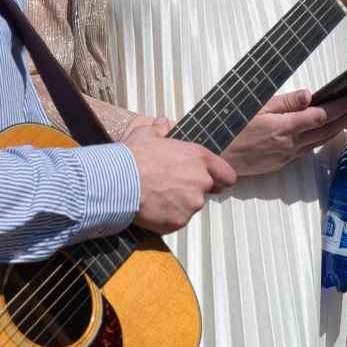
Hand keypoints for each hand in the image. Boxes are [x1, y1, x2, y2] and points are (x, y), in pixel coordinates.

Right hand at [124, 118, 236, 234]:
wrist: (118, 182)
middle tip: (173, 186)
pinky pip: (176, 220)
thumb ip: (161, 129)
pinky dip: (167, 216)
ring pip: (190, 206)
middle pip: (207, 191)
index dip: (220, 178)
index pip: (227, 175)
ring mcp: (191, 204)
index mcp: (199, 157)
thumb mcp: (147, 133)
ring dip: (179, 203)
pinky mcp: (179, 221)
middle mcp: (201, 182)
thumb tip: (163, 124)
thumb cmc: (134, 156)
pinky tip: (151, 207)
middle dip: (194, 189)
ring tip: (157, 196)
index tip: (212, 180)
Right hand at [222, 89, 346, 176]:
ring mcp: (288, 155)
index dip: (342, 106)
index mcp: (283, 127)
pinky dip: (324, 137)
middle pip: (327, 129)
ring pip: (321, 140)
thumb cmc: (232, 128)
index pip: (321, 115)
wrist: (219, 158)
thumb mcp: (254, 109)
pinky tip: (330, 129)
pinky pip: (310, 148)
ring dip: (340, 127)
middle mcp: (290, 143)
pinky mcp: (285, 162)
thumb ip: (284, 102)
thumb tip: (308, 94)